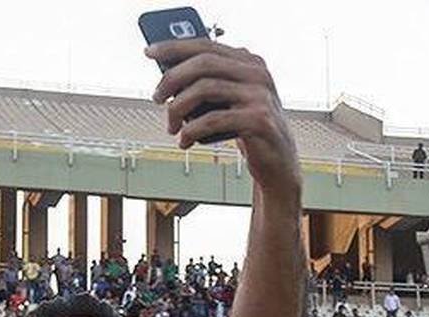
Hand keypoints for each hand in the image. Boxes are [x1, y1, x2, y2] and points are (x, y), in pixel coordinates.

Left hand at [147, 40, 300, 198]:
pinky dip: (191, 131)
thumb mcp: (230, 100)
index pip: (207, 45)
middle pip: (203, 64)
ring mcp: (260, 96)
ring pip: (204, 89)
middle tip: (157, 97)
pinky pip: (212, 120)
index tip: (150, 52)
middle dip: (172, 79)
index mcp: (249, 62)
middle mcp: (257, 74)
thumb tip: (168, 79)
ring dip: (177, 109)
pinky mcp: (259, 121)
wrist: (278, 160)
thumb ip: (209, 84)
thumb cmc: (247, 128)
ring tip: (171, 127)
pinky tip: (185, 141)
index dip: (175, 47)